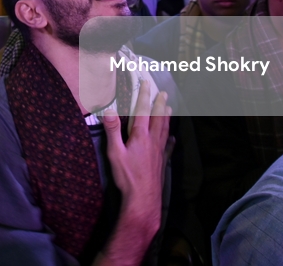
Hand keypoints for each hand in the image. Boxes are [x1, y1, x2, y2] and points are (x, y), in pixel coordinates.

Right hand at [103, 80, 171, 226]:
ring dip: (167, 117)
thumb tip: (110, 110)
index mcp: (140, 136)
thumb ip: (113, 131)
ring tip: (170, 108)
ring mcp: (159, 151)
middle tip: (163, 93)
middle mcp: (152, 141)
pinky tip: (172, 137)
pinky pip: (167, 146)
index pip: (143, 111)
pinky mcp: (162, 162)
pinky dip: (170, 138)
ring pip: (165, 129)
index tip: (146, 83)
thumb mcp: (115, 153)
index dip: (144, 96)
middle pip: (158, 118)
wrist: (143, 199)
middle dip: (160, 104)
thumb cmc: (128, 176)